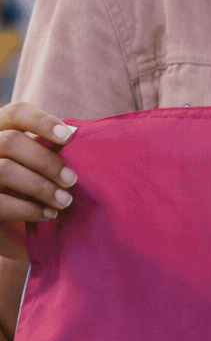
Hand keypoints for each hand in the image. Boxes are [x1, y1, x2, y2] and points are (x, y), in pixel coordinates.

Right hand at [0, 103, 77, 259]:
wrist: (5, 227)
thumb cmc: (24, 186)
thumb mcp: (32, 163)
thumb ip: (45, 148)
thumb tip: (73, 134)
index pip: (16, 113)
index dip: (42, 121)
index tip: (69, 137)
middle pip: (11, 141)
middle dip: (46, 161)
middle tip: (72, 180)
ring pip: (5, 169)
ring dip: (41, 187)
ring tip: (64, 201)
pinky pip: (1, 202)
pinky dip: (29, 209)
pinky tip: (48, 214)